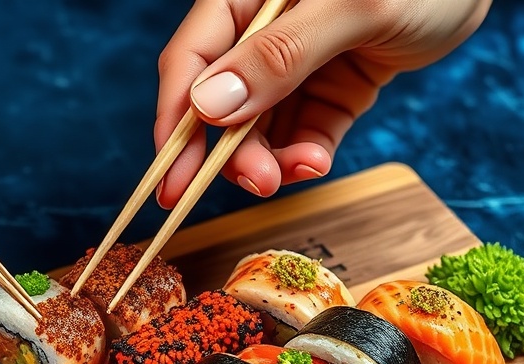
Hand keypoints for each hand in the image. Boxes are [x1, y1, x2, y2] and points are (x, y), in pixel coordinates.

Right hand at [154, 0, 490, 207]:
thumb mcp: (352, 6)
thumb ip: (278, 54)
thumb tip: (207, 107)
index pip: (191, 60)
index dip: (175, 121)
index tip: (171, 179)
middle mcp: (264, 30)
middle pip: (222, 102)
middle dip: (232, 151)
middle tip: (255, 185)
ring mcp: (299, 61)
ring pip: (262, 124)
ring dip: (272, 158)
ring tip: (299, 172)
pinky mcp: (333, 86)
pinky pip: (306, 129)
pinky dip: (307, 151)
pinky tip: (317, 160)